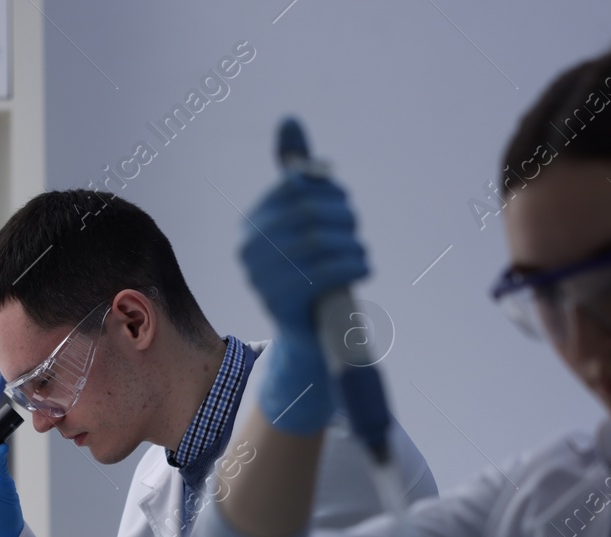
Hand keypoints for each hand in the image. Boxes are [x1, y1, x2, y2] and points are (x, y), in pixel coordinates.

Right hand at [239, 173, 368, 435]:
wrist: (310, 342)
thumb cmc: (312, 275)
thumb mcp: (303, 223)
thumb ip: (296, 174)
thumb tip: (289, 120)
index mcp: (252, 227)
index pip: (294, 189)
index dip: (327, 192)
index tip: (344, 207)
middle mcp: (249, 251)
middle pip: (307, 212)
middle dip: (341, 216)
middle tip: (355, 231)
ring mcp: (262, 279)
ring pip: (318, 240)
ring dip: (351, 243)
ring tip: (361, 254)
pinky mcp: (283, 304)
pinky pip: (324, 270)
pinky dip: (352, 264)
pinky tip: (362, 268)